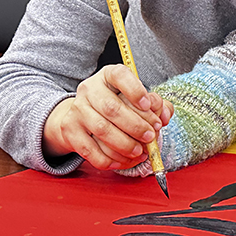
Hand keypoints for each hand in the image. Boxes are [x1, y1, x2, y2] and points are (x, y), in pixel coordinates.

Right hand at [42, 64, 172, 170]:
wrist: (82, 116)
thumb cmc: (117, 105)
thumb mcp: (137, 99)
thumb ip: (156, 105)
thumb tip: (165, 114)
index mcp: (109, 75)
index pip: (120, 75)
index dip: (135, 90)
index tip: (149, 105)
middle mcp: (89, 89)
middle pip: (112, 108)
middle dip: (136, 126)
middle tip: (151, 136)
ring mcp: (77, 109)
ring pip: (102, 130)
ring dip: (124, 144)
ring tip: (140, 152)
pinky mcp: (70, 131)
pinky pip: (90, 150)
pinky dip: (109, 159)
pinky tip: (123, 160)